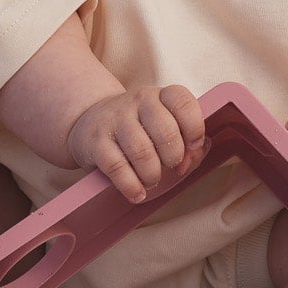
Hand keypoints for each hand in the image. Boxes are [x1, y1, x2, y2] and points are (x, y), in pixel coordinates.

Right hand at [66, 85, 206, 202]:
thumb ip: (188, 143)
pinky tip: (137, 192)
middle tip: (170, 167)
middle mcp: (137, 101)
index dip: (195, 129)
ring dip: (152, 175)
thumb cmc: (138, 130)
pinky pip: (117, 167)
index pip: (183, 102)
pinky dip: (131, 186)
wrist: (90, 122)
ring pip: (142, 152)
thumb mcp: (163, 126)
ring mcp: (115, 119)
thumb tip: (197, 154)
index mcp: (159, 96)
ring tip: (151, 179)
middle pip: (166, 132)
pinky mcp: (96, 141)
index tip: (193, 147)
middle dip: (174, 158)